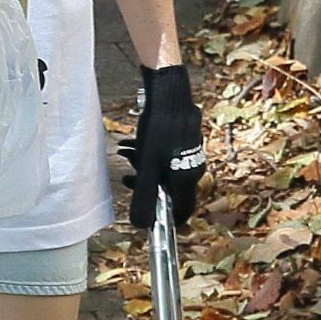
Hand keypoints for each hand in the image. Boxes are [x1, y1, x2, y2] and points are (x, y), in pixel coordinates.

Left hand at [120, 64, 205, 228]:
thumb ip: (144, 196)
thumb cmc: (160, 130)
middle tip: (128, 176)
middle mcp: (193, 167)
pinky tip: (134, 142)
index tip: (149, 215)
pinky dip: (150, 153)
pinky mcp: (185, 138)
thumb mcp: (147, 167)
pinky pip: (166, 153)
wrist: (170, 93)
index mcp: (187, 179)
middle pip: (169, 187)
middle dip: (146, 184)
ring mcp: (190, 152)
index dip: (167, 217)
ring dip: (144, 166)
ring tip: (127, 153)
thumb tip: (140, 225)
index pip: (183, 210)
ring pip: (165, 168)